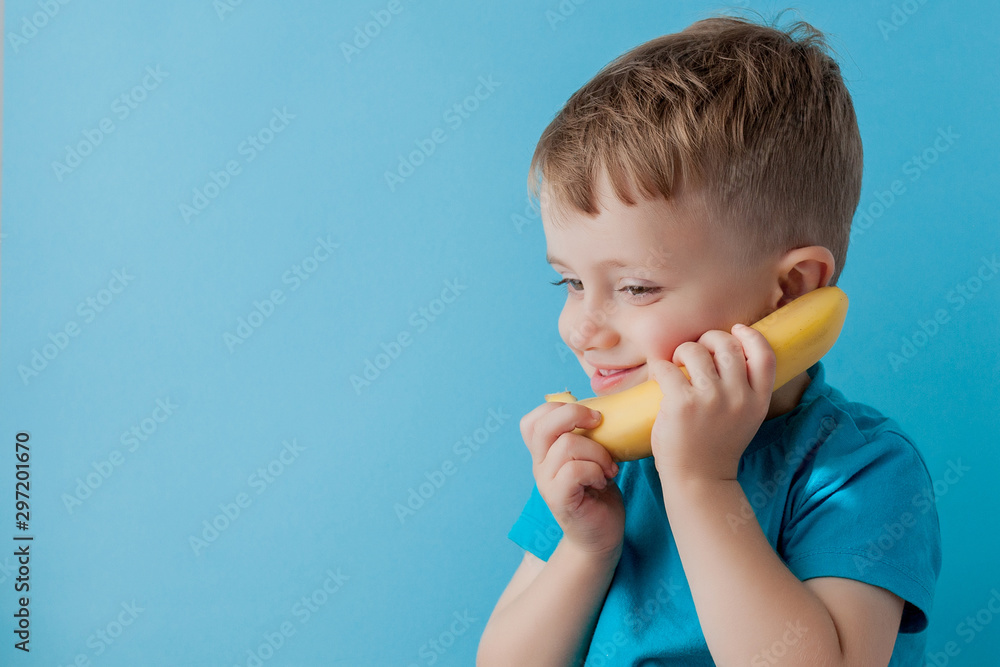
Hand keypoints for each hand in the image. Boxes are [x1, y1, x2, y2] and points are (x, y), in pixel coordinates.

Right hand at [520, 400, 624, 556]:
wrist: (600, 535)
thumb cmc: (599, 492)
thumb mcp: (591, 456)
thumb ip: (585, 435)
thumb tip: (603, 407)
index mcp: (544, 452)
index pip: (533, 420)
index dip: (558, 408)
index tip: (591, 416)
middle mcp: (539, 465)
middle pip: (544, 425)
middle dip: (576, 415)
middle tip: (599, 423)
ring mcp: (546, 482)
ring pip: (566, 445)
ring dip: (597, 452)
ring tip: (608, 468)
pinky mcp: (558, 499)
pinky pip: (574, 470)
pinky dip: (596, 470)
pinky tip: (604, 481)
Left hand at [648, 324, 775, 482]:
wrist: (699, 480)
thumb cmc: (716, 446)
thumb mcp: (745, 418)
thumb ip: (745, 390)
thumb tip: (731, 350)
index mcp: (758, 400)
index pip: (764, 354)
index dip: (750, 336)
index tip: (735, 330)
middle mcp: (738, 396)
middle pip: (726, 344)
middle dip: (708, 339)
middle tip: (695, 351)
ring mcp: (710, 399)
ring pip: (694, 349)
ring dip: (682, 351)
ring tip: (676, 365)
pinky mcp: (681, 403)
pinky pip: (666, 366)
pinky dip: (659, 366)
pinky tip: (659, 374)